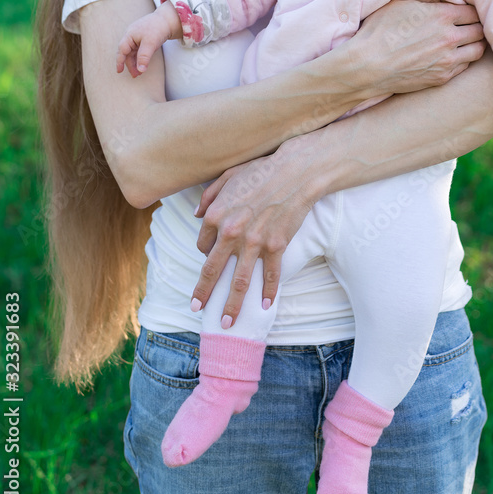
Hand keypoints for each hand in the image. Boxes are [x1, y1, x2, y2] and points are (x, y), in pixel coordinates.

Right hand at [116, 2, 181, 77]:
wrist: (169, 19)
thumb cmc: (158, 28)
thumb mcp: (150, 43)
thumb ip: (144, 56)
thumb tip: (140, 70)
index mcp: (130, 35)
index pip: (122, 50)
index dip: (120, 61)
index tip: (119, 71)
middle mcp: (131, 36)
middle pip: (127, 52)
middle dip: (130, 64)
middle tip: (135, 75)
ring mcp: (138, 37)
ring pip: (133, 52)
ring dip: (135, 62)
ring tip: (139, 72)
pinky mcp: (144, 39)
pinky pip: (139, 50)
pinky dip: (140, 57)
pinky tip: (143, 64)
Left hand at [190, 138, 315, 323]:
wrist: (295, 171)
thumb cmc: (261, 170)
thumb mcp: (228, 176)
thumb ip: (209, 195)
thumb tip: (196, 214)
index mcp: (216, 215)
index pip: (203, 244)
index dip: (205, 252)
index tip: (210, 257)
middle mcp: (231, 232)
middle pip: (212, 270)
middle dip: (204, 293)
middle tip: (198, 308)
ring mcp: (254, 242)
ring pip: (239, 281)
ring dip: (232, 305)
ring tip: (227, 323)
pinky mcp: (276, 245)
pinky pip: (270, 274)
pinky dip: (269, 292)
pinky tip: (266, 305)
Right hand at [350, 0, 485, 93]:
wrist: (367, 66)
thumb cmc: (380, 31)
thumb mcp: (400, 2)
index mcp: (442, 16)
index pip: (473, 10)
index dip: (470, 9)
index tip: (465, 10)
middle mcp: (450, 38)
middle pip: (480, 30)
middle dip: (477, 25)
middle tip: (469, 24)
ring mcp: (448, 60)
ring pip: (478, 50)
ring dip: (475, 43)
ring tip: (466, 39)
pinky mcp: (442, 77)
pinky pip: (465, 66)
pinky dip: (464, 59)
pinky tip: (454, 54)